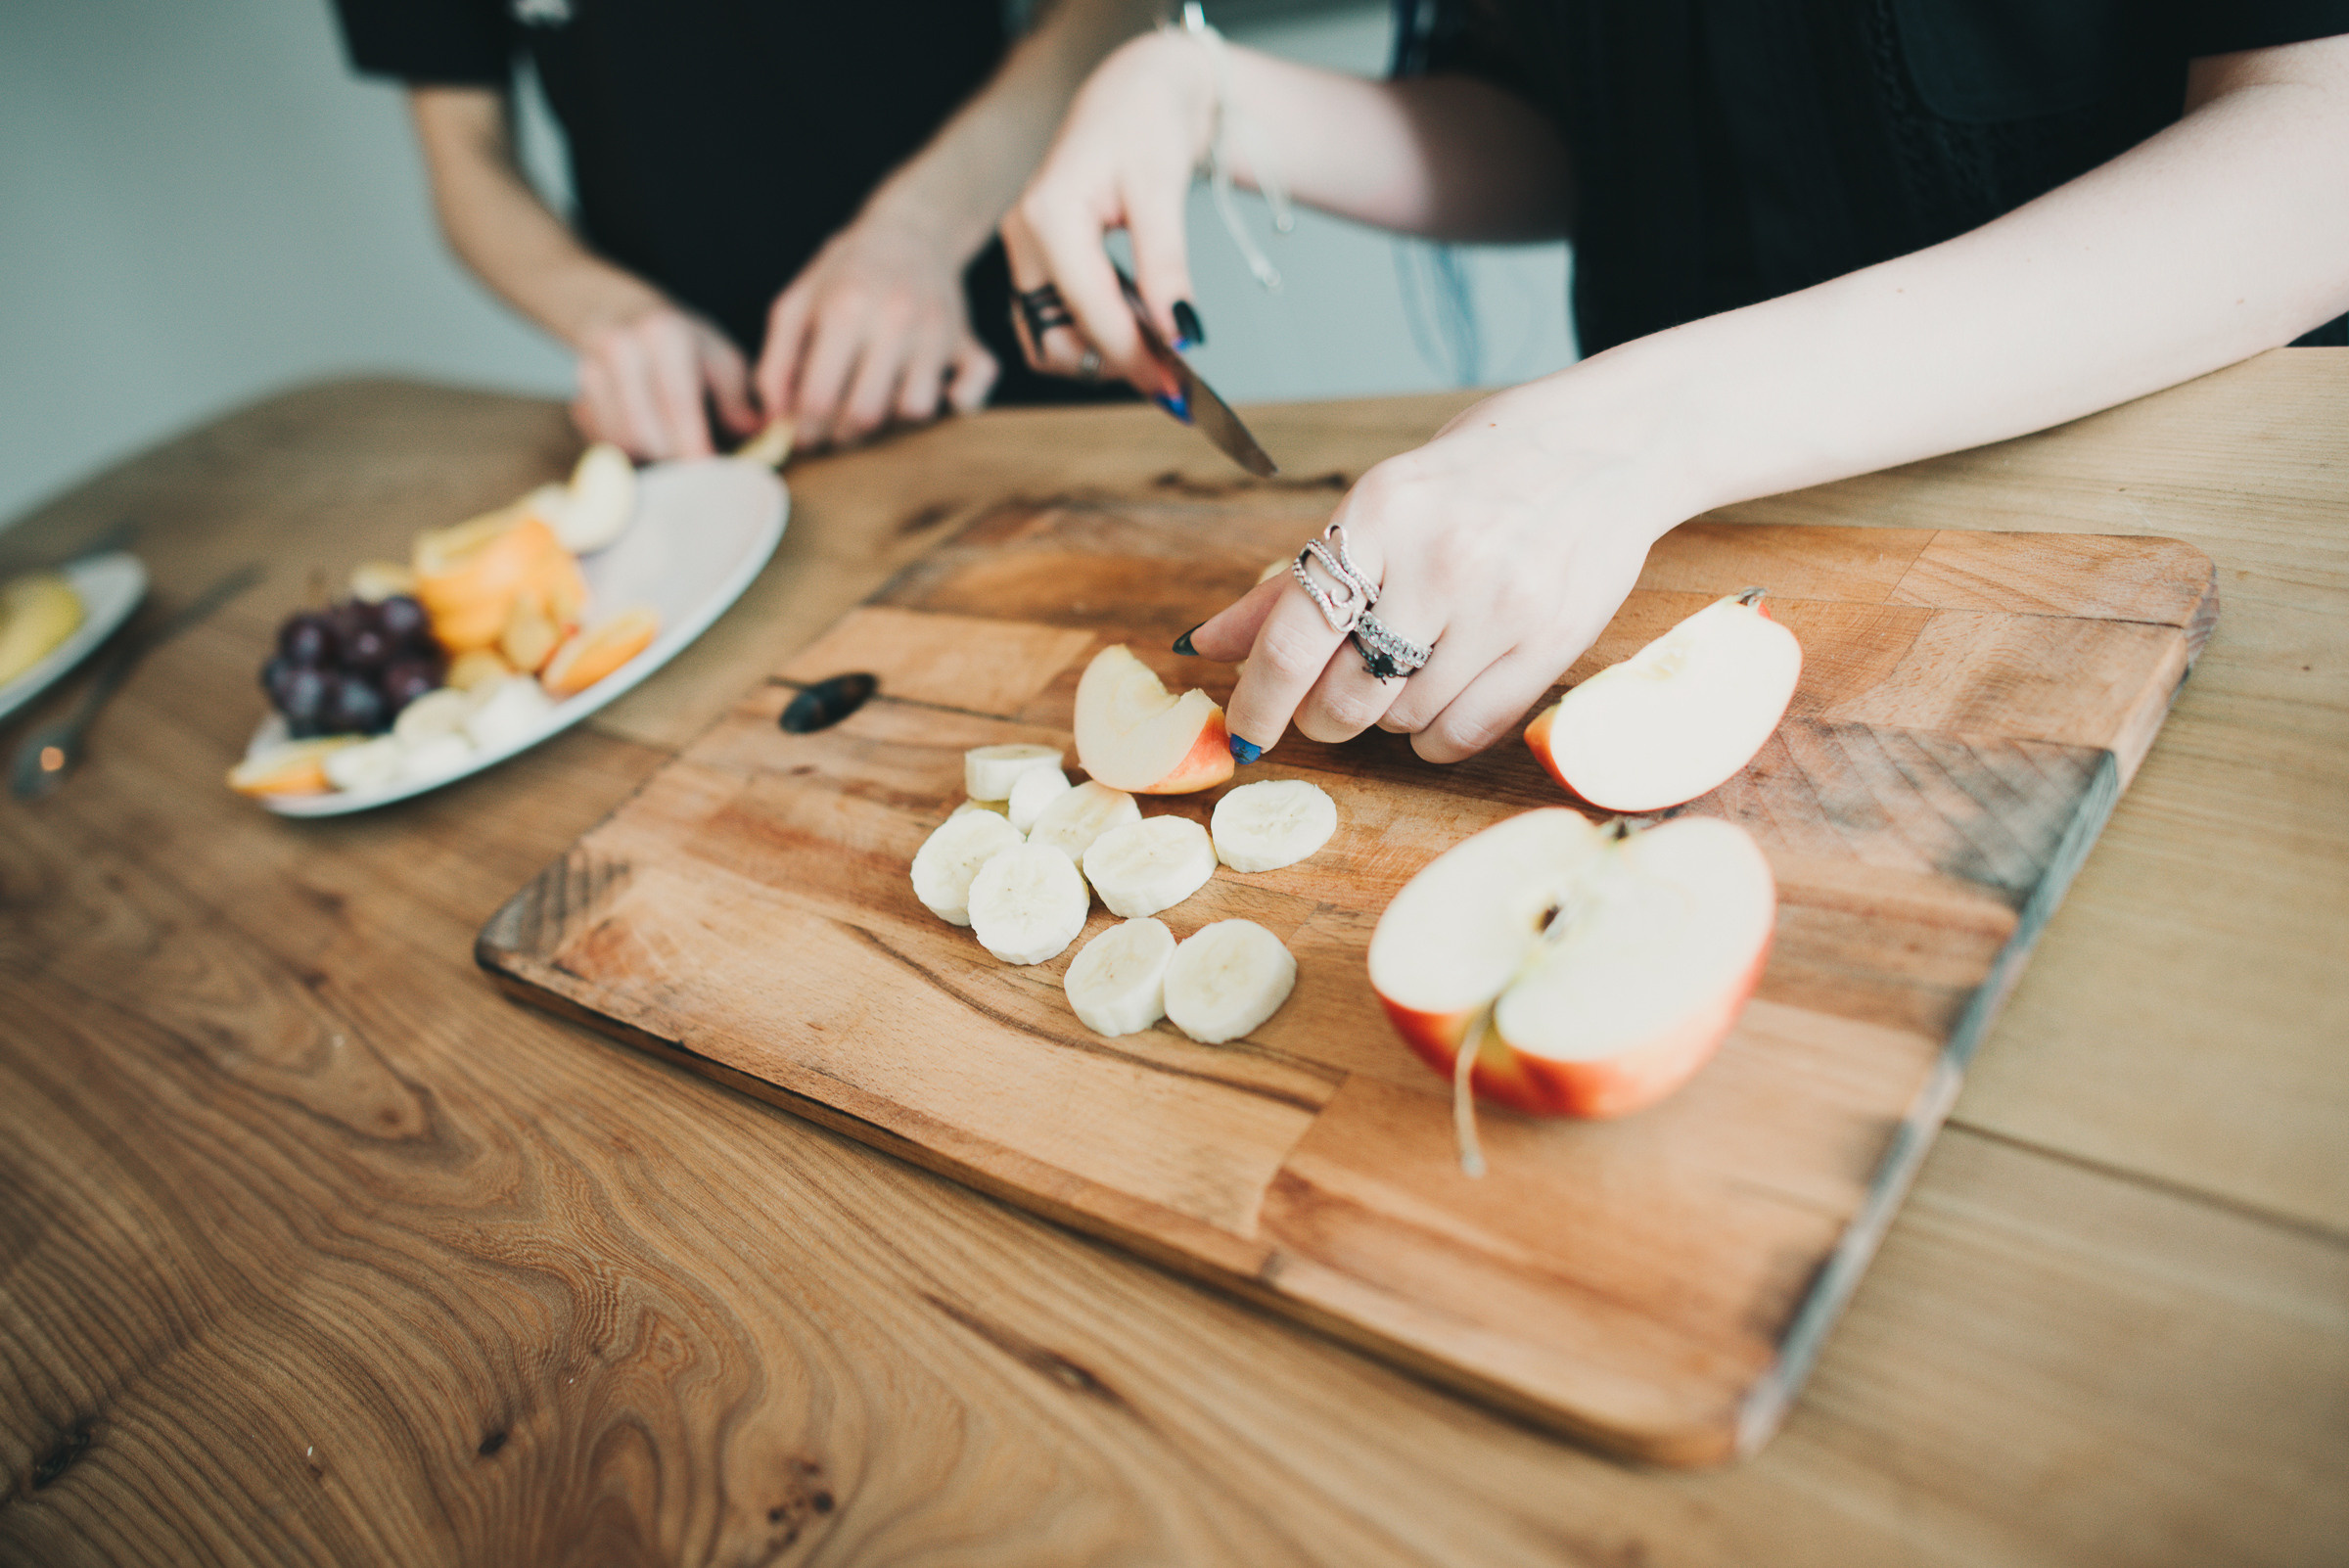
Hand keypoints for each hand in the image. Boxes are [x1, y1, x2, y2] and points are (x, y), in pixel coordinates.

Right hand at [571, 298, 760, 460]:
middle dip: (673, 460)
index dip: (694, 445)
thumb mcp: (720, 356)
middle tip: (697, 473)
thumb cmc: (682, 341)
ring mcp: (591, 370)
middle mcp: (621, 349)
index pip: (678, 404)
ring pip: (620, 442)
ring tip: (675, 456)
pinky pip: (602, 441)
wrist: (620, 311)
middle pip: (644, 432)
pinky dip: (628, 453)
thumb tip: (757, 435)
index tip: (709, 472)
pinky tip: (647, 443)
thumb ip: (737, 397)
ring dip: (650, 461)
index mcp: (664, 336)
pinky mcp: (578, 393)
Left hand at [755, 211, 998, 449]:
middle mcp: (895, 320)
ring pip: (916, 411)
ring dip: (891, 425)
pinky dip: (959, 404)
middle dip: (841, 437)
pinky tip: (934, 396)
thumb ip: (775, 364)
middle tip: (829, 435)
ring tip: (872, 413)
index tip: (799, 439)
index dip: (803, 430)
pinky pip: (974, 389)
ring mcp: (936, 333)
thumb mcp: (796, 305)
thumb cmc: (845, 274)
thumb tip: (774, 422)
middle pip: (866, 413)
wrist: (910, 232)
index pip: (819, 397)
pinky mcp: (968, 342)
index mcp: (846, 308)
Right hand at [1000, 31, 1215, 396]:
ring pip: (1047, 341)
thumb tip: (1181, 334)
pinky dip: (1091, 338)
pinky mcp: (1034, 263)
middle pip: (1055, 340)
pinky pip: (1050, 324)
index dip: (1135, 360)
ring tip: (1157, 346)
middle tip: (1175, 371)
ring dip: (1100, 356)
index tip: (1179, 393)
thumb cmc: (1146, 125)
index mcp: (1048, 215)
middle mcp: (1023, 238)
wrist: (1133, 94)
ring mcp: (1023, 253)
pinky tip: (1135, 327)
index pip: (1090, 313)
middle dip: (1115, 363)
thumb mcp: (1162, 191)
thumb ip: (1165, 266)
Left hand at [1185, 371, 1704, 762]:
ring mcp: (1501, 606)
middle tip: (1331, 701)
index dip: (1258, 701)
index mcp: (1380, 513)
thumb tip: (1206, 647)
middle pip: (1345, 696)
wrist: (1605, 448)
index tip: (1245, 732)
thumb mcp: (1380, 504)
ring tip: (1404, 673)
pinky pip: (1466, 733)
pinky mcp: (1551, 643)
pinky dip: (1436, 739)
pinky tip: (1437, 702)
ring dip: (1387, 718)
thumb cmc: (1476, 476)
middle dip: (1324, 716)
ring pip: (1404, 720)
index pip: (1293, 637)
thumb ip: (1294, 582)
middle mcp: (1440, 560)